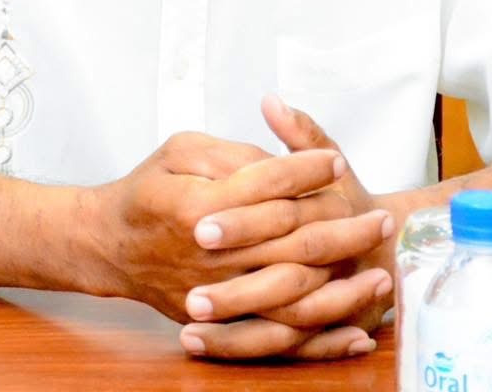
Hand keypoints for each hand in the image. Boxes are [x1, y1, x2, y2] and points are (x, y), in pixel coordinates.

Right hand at [80, 129, 392, 352]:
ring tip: (382, 272)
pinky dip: (322, 340)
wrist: (109, 245)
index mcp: (198, 206)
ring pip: (293, 293)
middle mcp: (211, 254)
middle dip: (342, 228)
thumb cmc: (147, 192)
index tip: (336, 161)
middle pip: (291, 240)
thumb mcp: (179, 151)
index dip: (306, 170)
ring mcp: (217, 294)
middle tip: (380, 218)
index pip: (268, 186)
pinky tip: (356, 332)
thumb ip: (231, 154)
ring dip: (344, 286)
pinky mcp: (221, 323)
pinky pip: (279, 337)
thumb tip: (280, 163)